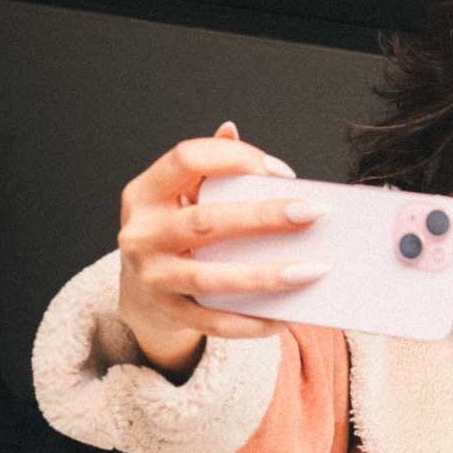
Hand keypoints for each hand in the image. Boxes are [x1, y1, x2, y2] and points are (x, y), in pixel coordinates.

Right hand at [117, 121, 316, 369]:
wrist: (140, 294)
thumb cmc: (171, 233)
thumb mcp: (176, 196)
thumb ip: (206, 166)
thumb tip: (232, 130)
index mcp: (145, 194)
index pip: (187, 160)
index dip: (234, 158)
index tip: (281, 172)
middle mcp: (142, 234)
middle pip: (206, 222)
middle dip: (263, 217)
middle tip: (312, 213)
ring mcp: (153, 277)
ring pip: (211, 278)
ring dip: (265, 276)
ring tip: (311, 270)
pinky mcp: (169, 314)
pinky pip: (215, 322)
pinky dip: (253, 322)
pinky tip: (287, 315)